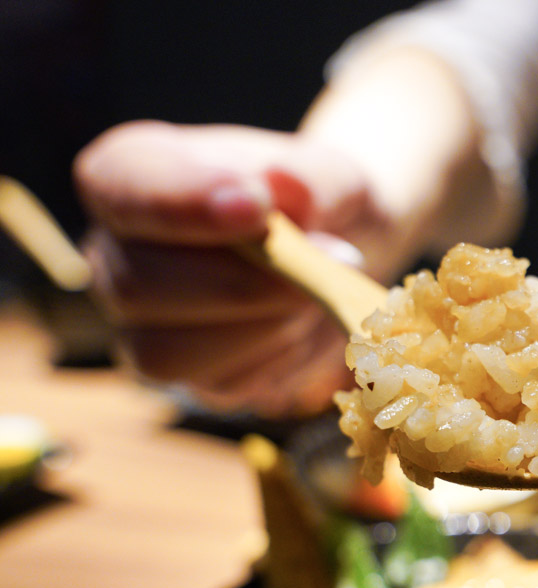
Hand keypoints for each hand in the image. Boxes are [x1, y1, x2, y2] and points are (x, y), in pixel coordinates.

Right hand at [74, 120, 377, 416]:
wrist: (343, 250)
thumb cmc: (320, 200)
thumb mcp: (331, 174)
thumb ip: (310, 178)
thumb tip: (284, 185)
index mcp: (129, 175)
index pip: (122, 190)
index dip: (182, 204)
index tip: (256, 208)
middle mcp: (116, 252)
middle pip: (140, 286)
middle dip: (246, 284)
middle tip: (331, 258)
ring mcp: (139, 322)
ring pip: (168, 353)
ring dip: (262, 327)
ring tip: (313, 294)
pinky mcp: (186, 374)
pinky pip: (222, 385)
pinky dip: (276, 360)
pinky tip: (299, 325)